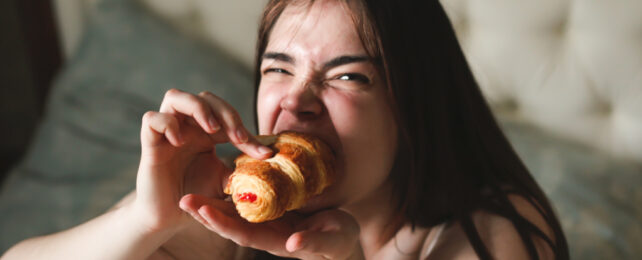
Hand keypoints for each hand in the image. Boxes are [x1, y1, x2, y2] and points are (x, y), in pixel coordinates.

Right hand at [132, 89, 272, 233]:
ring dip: (198, 108)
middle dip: (225, 112)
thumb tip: (270, 158)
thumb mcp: (225, 181)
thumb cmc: (196, 196)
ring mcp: (167, 132)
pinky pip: (152, 119)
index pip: (227, 114)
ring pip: (175, 97)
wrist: (169, 218)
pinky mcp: (150, 144)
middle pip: (205, 97)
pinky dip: (167, 124)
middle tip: (237, 138)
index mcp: (206, 132)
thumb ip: (244, 169)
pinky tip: (180, 142)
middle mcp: (187, 126)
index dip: (245, 128)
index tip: (264, 153)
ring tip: (212, 129)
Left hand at [180, 194, 361, 259]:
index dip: (224, 224)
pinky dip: (232, 194)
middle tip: (184, 200)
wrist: (344, 239)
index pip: (245, 234)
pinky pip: (249, 203)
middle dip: (207, 213)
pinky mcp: (274, 211)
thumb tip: (293, 244)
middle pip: (231, 224)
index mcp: (277, 241)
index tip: (204, 212)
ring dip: (212, 205)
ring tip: (189, 195)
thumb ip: (313, 243)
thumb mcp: (332, 241)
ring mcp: (269, 222)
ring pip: (235, 214)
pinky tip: (218, 182)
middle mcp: (267, 232)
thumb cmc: (340, 242)